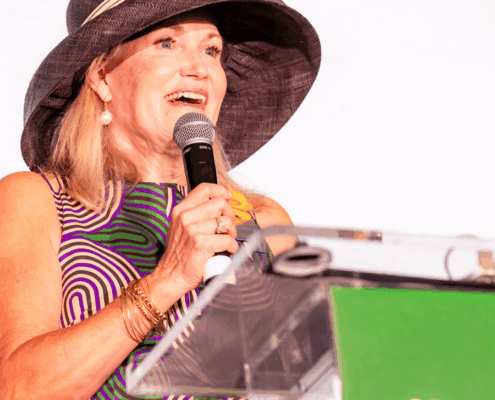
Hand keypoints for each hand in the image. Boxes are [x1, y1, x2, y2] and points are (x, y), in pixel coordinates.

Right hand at [148, 183, 237, 299]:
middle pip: (220, 203)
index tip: (228, 197)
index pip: (204, 188)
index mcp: (181, 210)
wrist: (171, 276)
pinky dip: (232, 247)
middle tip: (227, 227)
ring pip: (227, 222)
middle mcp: (186, 217)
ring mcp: (193, 230)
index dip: (221, 191)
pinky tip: (227, 250)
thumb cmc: (180, 254)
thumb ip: (197, 214)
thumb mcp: (181, 227)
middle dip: (229, 215)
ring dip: (232, 233)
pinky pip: (228, 240)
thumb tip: (221, 205)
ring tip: (226, 240)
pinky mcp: (202, 244)